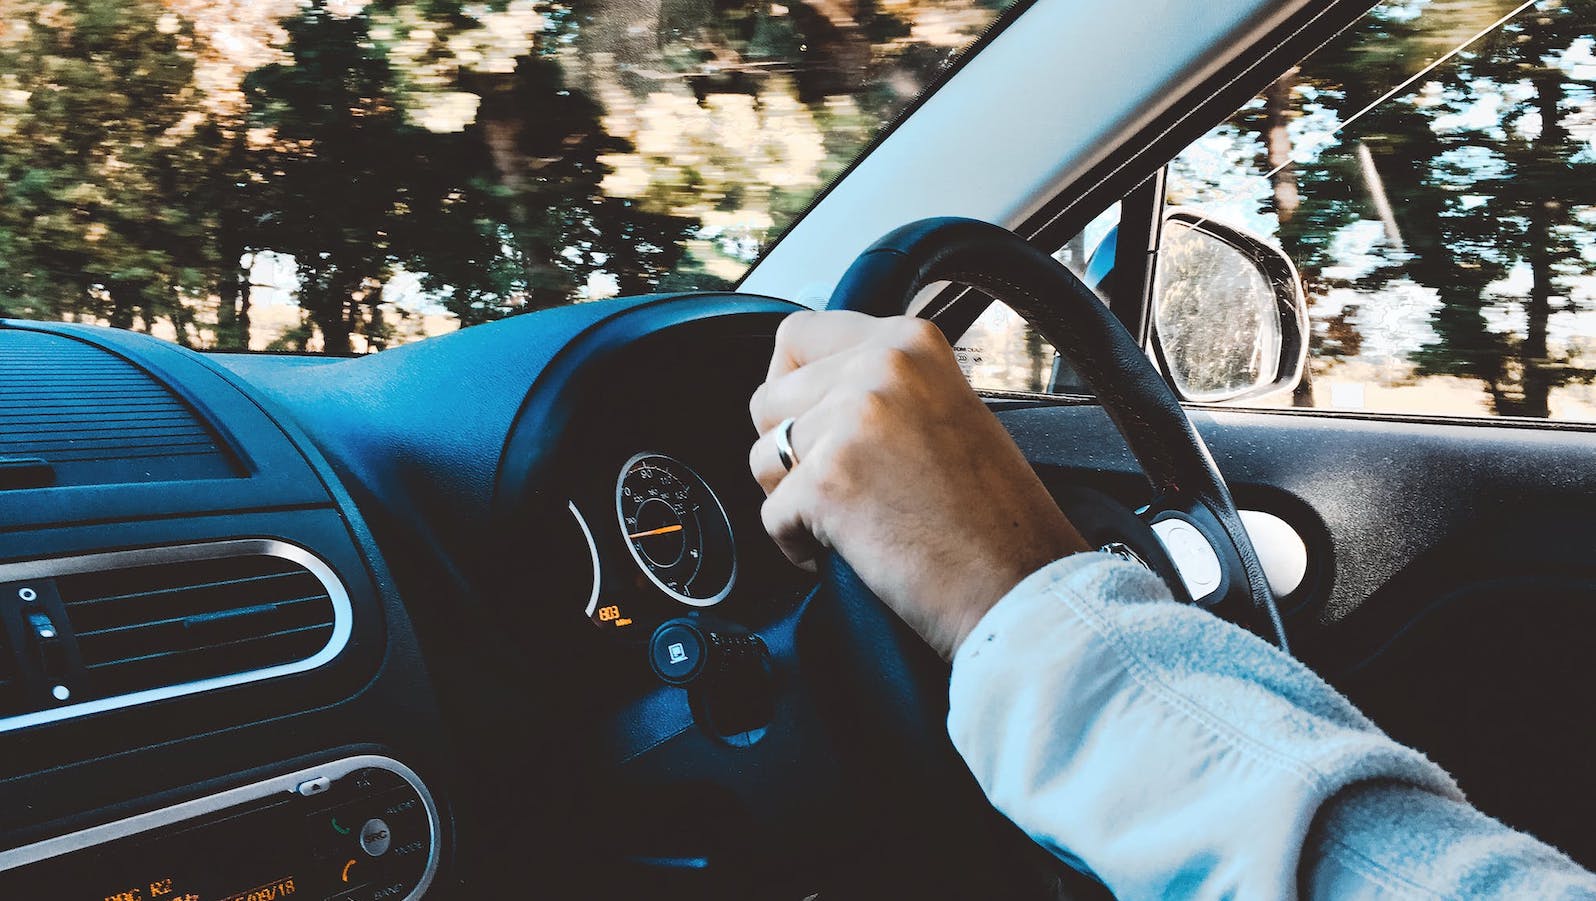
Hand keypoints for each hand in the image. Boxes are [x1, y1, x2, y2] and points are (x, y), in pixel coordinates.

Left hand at [749, 311, 1089, 658]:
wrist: (1020, 586)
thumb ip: (881, 386)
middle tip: (841, 488)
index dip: (790, 385)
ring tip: (852, 521)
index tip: (810, 423)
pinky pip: (770, 515)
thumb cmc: (994, 518)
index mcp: (910, 342)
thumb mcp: (945, 410)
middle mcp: (880, 367)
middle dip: (789, 451)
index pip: (797, 334)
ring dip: (791, 498)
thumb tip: (806, 388)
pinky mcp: (827, 482)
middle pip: (768, 399)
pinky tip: (853, 552)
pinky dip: (799, 545)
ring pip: (763, 457)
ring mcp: (852, 421)